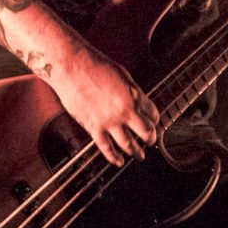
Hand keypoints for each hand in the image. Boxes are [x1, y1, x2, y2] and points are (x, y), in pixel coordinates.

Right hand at [49, 45, 159, 166]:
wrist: (72, 65)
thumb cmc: (95, 65)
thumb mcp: (122, 74)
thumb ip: (132, 91)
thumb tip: (138, 102)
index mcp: (134, 96)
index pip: (152, 114)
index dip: (154, 120)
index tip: (153, 123)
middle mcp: (125, 111)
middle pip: (146, 132)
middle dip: (151, 138)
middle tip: (151, 142)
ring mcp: (109, 121)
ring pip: (129, 144)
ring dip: (137, 152)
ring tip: (140, 156)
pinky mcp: (93, 127)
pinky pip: (106, 147)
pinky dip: (114, 157)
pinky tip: (119, 161)